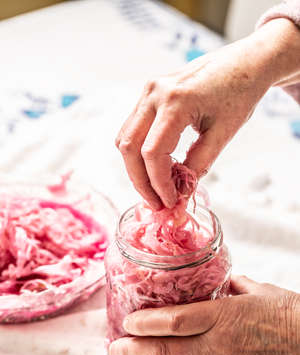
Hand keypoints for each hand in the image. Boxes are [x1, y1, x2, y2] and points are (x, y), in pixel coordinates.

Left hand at [109, 275, 299, 354]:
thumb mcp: (257, 290)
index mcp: (222, 316)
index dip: (146, 323)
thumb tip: (217, 279)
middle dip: (135, 351)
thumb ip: (231, 284)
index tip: (127, 323)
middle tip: (113, 351)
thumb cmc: (288, 313)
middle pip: (167, 351)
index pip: (174, 321)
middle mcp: (218, 346)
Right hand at [116, 19, 299, 209]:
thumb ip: (199, 164)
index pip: (153, 153)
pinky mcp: (149, 95)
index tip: (170, 201)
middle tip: (156, 203)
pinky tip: (157, 168)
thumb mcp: (223, 133)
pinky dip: (140, 153)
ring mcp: (148, 92)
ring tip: (156, 190)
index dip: (158, 183)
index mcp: (176, 102)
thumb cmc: (239, 93)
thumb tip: (181, 193)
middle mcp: (154, 94)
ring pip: (126, 139)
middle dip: (140, 181)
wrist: (243, 63)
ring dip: (136, 169)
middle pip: (129, 148)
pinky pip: (133, 129)